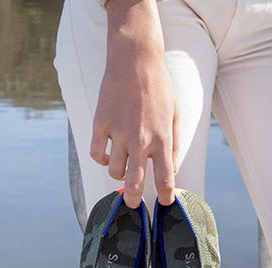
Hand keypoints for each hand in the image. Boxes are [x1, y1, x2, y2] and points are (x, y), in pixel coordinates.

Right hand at [90, 2, 178, 207]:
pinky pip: (96, 154)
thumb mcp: (175, 115)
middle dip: (135, 199)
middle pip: (135, 183)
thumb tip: (173, 169)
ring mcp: (118, 133)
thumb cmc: (159, 87)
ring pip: (114, 171)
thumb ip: (175, 144)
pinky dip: (101, 159)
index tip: (165, 203)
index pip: (165, 178)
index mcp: (161, 139)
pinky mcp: (100, 124)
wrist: (134, 61)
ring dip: (119, 174)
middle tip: (133, 204)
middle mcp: (140, 141)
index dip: (166, 195)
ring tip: (123, 168)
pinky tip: (106, 155)